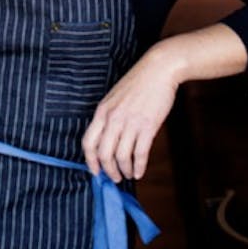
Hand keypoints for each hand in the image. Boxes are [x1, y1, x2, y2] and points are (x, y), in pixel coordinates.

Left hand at [80, 45, 179, 182]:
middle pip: (103, 154)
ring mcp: (130, 123)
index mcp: (102, 111)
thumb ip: (109, 117)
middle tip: (114, 178)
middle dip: (108, 171)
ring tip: (128, 174)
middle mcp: (113, 119)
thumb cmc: (138, 84)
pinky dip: (139, 167)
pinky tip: (139, 172)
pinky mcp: (148, 126)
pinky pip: (140, 153)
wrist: (158, 70)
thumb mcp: (114, 98)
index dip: (90, 161)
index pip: (88, 142)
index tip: (95, 171)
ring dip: (124, 170)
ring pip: (121, 156)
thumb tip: (107, 140)